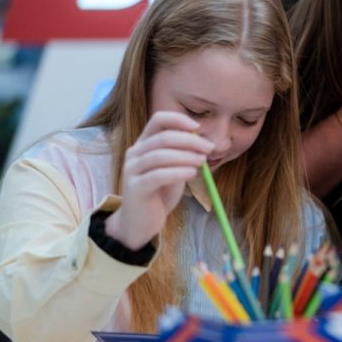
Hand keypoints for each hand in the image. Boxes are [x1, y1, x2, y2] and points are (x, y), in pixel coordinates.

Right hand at [105, 111, 212, 249]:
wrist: (141, 222)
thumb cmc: (160, 192)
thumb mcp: (174, 169)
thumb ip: (184, 155)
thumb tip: (205, 142)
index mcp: (144, 143)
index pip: (158, 119)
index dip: (178, 119)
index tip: (198, 127)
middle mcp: (134, 152)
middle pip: (163, 137)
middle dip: (190, 141)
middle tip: (209, 148)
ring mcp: (132, 169)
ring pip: (160, 155)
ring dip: (186, 156)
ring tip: (202, 161)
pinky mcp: (135, 187)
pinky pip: (158, 175)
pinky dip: (178, 172)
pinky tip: (192, 174)